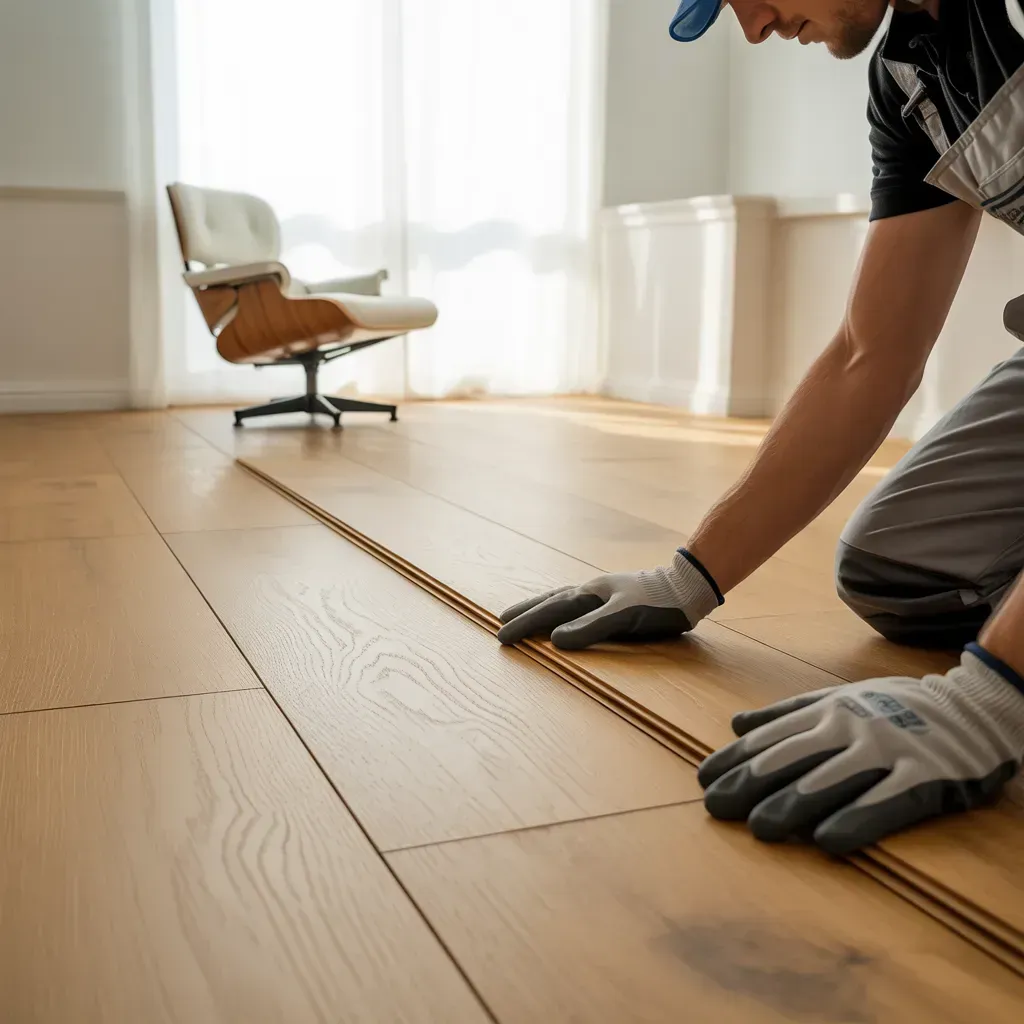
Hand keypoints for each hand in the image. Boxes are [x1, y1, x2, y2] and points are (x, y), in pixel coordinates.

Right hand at [496, 549, 722, 649]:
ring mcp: (602, 593)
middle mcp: (591, 590)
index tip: (501, 636)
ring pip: (561, 598)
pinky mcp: (614, 598)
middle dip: (525, 612)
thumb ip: (590, 628)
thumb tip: (554, 641)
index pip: (550, 610)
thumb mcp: (625, 618)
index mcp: (589, 594)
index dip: (525, 624)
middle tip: (501, 621)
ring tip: (522, 612)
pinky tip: (565, 612)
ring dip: (540, 607)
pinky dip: (561, 607)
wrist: (687, 586)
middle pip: (550, 600)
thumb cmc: (659, 604)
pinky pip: (576, 602)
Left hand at [698, 646, 1023, 853]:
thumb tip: (736, 723)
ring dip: (792, 804)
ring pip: (831, 780)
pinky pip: (885, 802)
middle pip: (792, 758)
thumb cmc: (893, 707)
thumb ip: (786, 714)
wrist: (971, 707)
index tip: (704, 778)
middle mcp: (851, 728)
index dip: (736, 759)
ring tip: (758, 828)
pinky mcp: (924, 778)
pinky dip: (855, 820)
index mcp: (828, 710)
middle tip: (716, 807)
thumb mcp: (837, 698)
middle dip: (751, 783)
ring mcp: (887, 751)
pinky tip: (827, 841)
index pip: (772, 737)